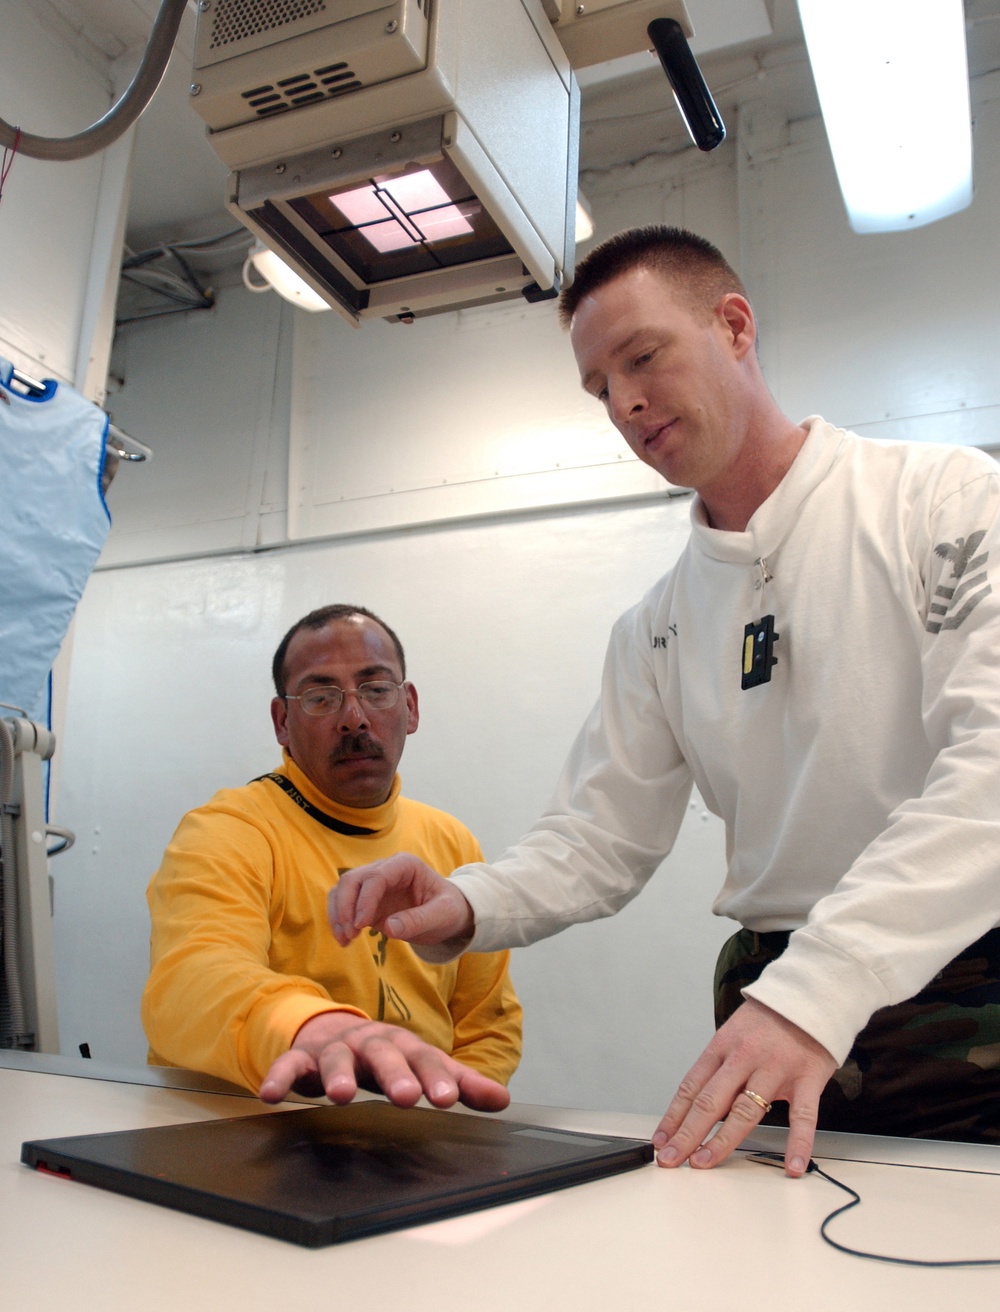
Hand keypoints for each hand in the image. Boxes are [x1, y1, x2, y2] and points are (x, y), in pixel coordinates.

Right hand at [258, 1011, 509, 1110]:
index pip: (423, 1059)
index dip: (436, 1077)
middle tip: (407, 1096)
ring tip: (339, 1095)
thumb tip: (502, 1100)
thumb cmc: (386, 1056)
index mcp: (402, 1044)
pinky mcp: (303, 1057)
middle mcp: (370, 1042)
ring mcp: (335, 1048)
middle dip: (395, 1074)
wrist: (333, 1030)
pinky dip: (280, 1076)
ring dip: (338, 1075)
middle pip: (384, 1054)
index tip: (447, 1098)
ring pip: (337, 1058)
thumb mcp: (422, 1065)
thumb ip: (460, 1082)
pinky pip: (289, 1064)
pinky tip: (271, 1092)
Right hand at [328, 853, 474, 947]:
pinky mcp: (367, 901)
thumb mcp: (443, 915)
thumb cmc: (449, 909)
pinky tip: (345, 939)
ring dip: (338, 914)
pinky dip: (339, 920)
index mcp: (404, 865)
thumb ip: (418, 920)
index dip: (364, 900)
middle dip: (345, 906)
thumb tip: (389, 928)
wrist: (449, 914)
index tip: (361, 925)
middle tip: (350, 934)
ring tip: (345, 940)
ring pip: (343, 890)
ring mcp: (373, 885)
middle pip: (353, 879)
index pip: (376, 876)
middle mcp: (385, 869)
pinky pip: (344, 904)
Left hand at [653, 998, 836, 1176]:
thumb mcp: (734, 1033)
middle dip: (686, 1134)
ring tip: (704, 1163)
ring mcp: (775, 1069)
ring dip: (721, 1141)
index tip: (660, 1140)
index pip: (690, 1087)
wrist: (810, 994)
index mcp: (722, 1046)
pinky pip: (803, 1116)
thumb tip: (696, 1105)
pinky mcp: (807, 1078)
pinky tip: (792, 1166)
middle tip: (669, 1158)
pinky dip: (798, 1143)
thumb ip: (720, 1067)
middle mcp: (744, 1058)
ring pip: (745, 1111)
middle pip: (709, 1102)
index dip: (672, 1116)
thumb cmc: (769, 1019)